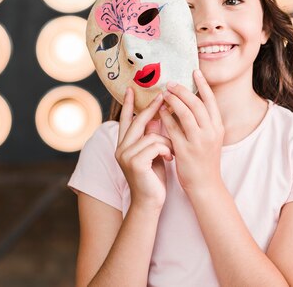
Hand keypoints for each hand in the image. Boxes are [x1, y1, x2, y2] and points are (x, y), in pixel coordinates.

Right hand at [115, 88, 172, 209]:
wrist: (150, 203)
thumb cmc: (153, 178)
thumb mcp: (153, 153)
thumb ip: (151, 136)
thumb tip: (156, 116)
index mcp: (124, 145)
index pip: (126, 120)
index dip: (129, 104)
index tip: (132, 88)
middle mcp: (121, 148)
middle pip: (138, 121)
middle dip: (152, 108)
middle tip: (163, 94)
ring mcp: (126, 155)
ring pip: (152, 135)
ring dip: (167, 142)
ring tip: (172, 153)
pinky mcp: (135, 162)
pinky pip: (156, 145)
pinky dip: (166, 150)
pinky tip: (170, 159)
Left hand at [158, 69, 223, 192]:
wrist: (205, 184)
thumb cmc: (206, 160)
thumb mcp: (211, 138)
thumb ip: (204, 121)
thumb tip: (192, 100)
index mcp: (218, 127)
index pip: (211, 100)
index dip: (203, 84)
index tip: (195, 71)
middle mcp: (211, 132)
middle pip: (197, 104)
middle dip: (183, 90)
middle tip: (170, 83)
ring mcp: (198, 141)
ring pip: (185, 113)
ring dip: (173, 100)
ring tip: (164, 93)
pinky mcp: (185, 150)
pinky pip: (173, 129)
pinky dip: (166, 117)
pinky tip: (160, 111)